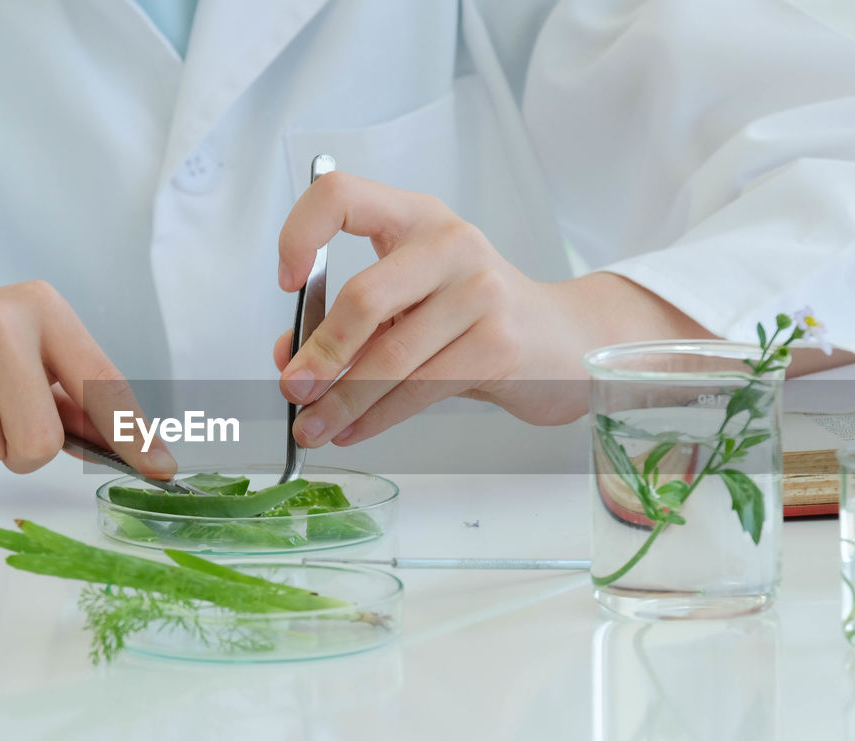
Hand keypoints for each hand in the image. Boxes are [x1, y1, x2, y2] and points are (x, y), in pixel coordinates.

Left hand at [272, 172, 718, 446]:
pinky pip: (419, 388)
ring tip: (314, 427)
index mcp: (417, 217)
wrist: (566, 341)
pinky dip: (377, 417)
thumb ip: (349, 324)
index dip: (301, 234)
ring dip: (342, 402)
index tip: (288, 282)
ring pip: (390, 357)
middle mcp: (450, 243)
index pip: (342, 197)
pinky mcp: (498, 344)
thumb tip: (290, 360)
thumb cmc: (475, 318)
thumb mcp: (409, 304)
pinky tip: (356, 430)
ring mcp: (480, 291)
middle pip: (364, 298)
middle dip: (319, 355)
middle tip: (294, 390)